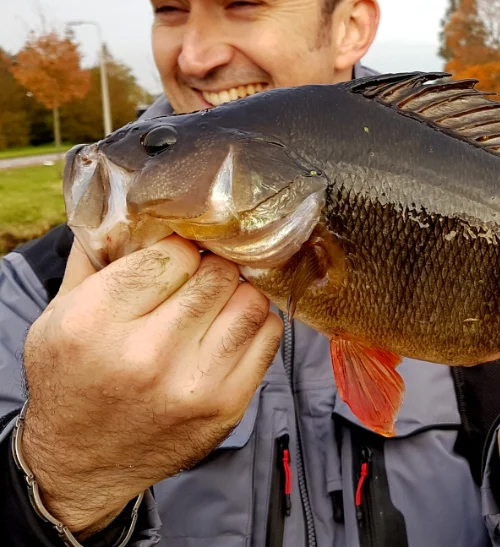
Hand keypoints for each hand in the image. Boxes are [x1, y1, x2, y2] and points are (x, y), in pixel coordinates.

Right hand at [19, 235, 282, 537]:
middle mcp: (147, 355)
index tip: (175, 260)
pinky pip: (269, 336)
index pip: (175, 253)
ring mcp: (193, 384)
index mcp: (96, 322)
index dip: (179, 250)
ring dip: (238, 293)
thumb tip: (133, 207)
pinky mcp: (228, 405)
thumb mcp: (59, 314)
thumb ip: (96, 257)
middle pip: (217, 274)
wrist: (82, 464)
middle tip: (200, 278)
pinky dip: (256, 323)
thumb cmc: (73, 379)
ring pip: (251, 301)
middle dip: (211, 268)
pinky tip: (230, 329)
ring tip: (217, 302)